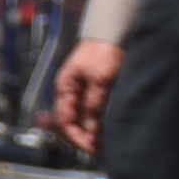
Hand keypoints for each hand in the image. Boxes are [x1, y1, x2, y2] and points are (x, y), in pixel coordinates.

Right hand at [48, 38, 124, 154]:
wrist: (114, 31)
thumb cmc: (103, 52)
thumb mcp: (100, 79)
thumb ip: (94, 104)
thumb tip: (92, 130)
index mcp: (65, 89)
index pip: (64, 121)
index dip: (76, 137)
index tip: (91, 147)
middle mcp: (72, 92)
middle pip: (73, 122)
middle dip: (85, 136)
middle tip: (101, 147)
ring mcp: (84, 91)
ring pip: (85, 118)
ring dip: (94, 130)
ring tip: (107, 139)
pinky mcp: (97, 89)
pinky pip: (95, 110)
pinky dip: (100, 121)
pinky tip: (110, 126)